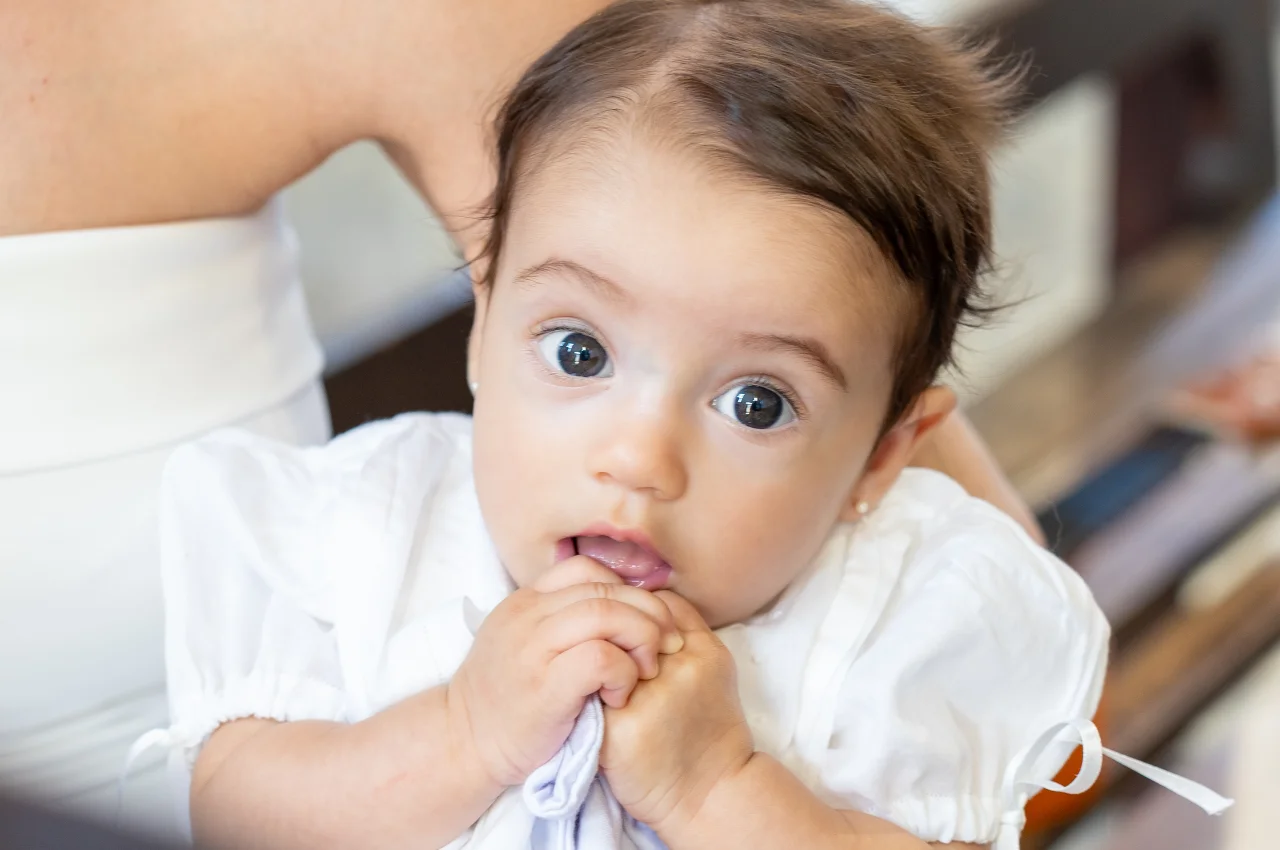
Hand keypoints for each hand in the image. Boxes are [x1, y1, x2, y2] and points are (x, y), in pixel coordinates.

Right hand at [448, 556, 682, 787]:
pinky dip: (624, 672)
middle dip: (650, 615)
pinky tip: (619, 695)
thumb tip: (623, 609)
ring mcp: (532, 648)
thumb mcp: (525, 644)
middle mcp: (526, 615)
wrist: (464, 745)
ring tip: (646, 671)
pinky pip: (601, 657)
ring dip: (641, 640)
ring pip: (607, 615)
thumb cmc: (507, 700)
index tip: (645, 621)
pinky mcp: (545, 686)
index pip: (587, 569)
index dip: (627, 590)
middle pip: (606, 590)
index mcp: (525, 601)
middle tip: (667, 645)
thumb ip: (561, 621)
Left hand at [599, 591, 753, 833]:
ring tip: (585, 672)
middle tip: (596, 646)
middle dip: (607, 632)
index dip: (632, 612)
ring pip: (601, 654)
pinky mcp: (622, 731)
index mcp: (702, 651)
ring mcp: (649, 700)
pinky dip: (579, 691)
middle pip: (625, 624)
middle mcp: (678, 671)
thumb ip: (685, 625)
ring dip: (588, 658)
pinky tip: (578, 698)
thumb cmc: (706, 728)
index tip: (621, 627)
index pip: (656, 605)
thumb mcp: (713, 667)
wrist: (709, 794)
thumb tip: (643, 594)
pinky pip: (588, 694)